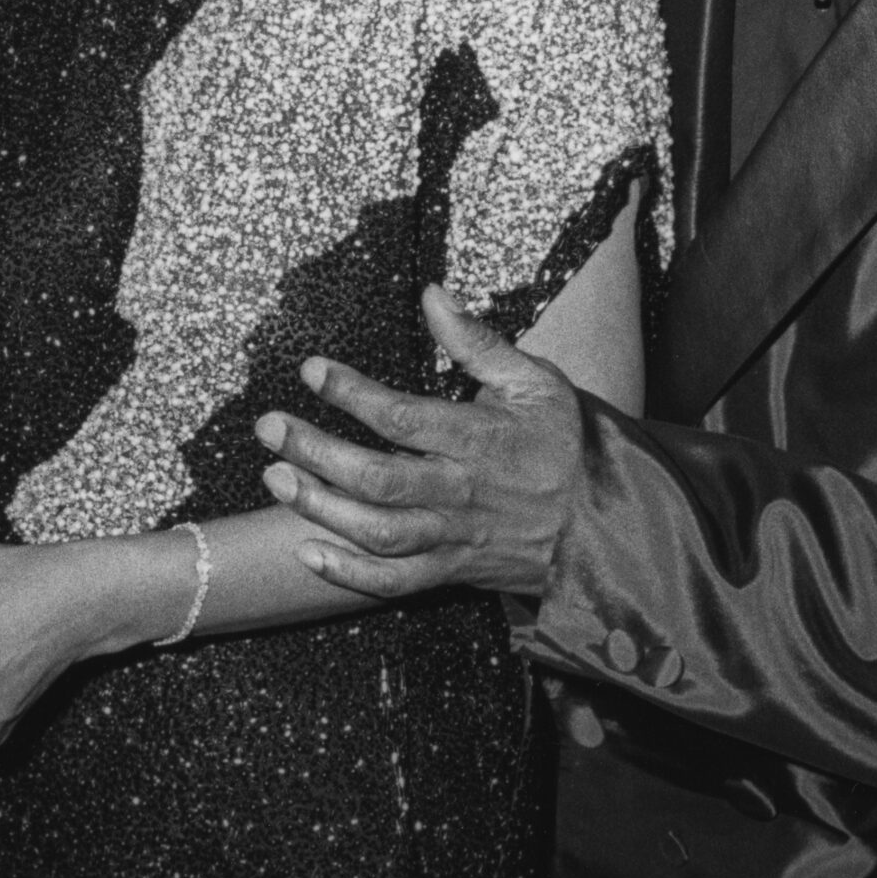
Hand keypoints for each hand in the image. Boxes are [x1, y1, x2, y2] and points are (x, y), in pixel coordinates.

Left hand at [257, 285, 583, 598]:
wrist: (607, 522)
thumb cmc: (567, 443)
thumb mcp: (535, 380)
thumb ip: (478, 342)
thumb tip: (432, 295)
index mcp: (480, 439)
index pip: (402, 417)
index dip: (351, 393)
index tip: (312, 370)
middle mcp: (461, 491)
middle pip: (375, 478)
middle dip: (314, 452)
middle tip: (269, 427)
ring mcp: (455, 536)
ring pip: (378, 532)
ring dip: (321, 508)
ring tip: (275, 478)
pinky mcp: (453, 570)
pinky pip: (395, 582)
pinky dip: (349, 573)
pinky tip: (308, 550)